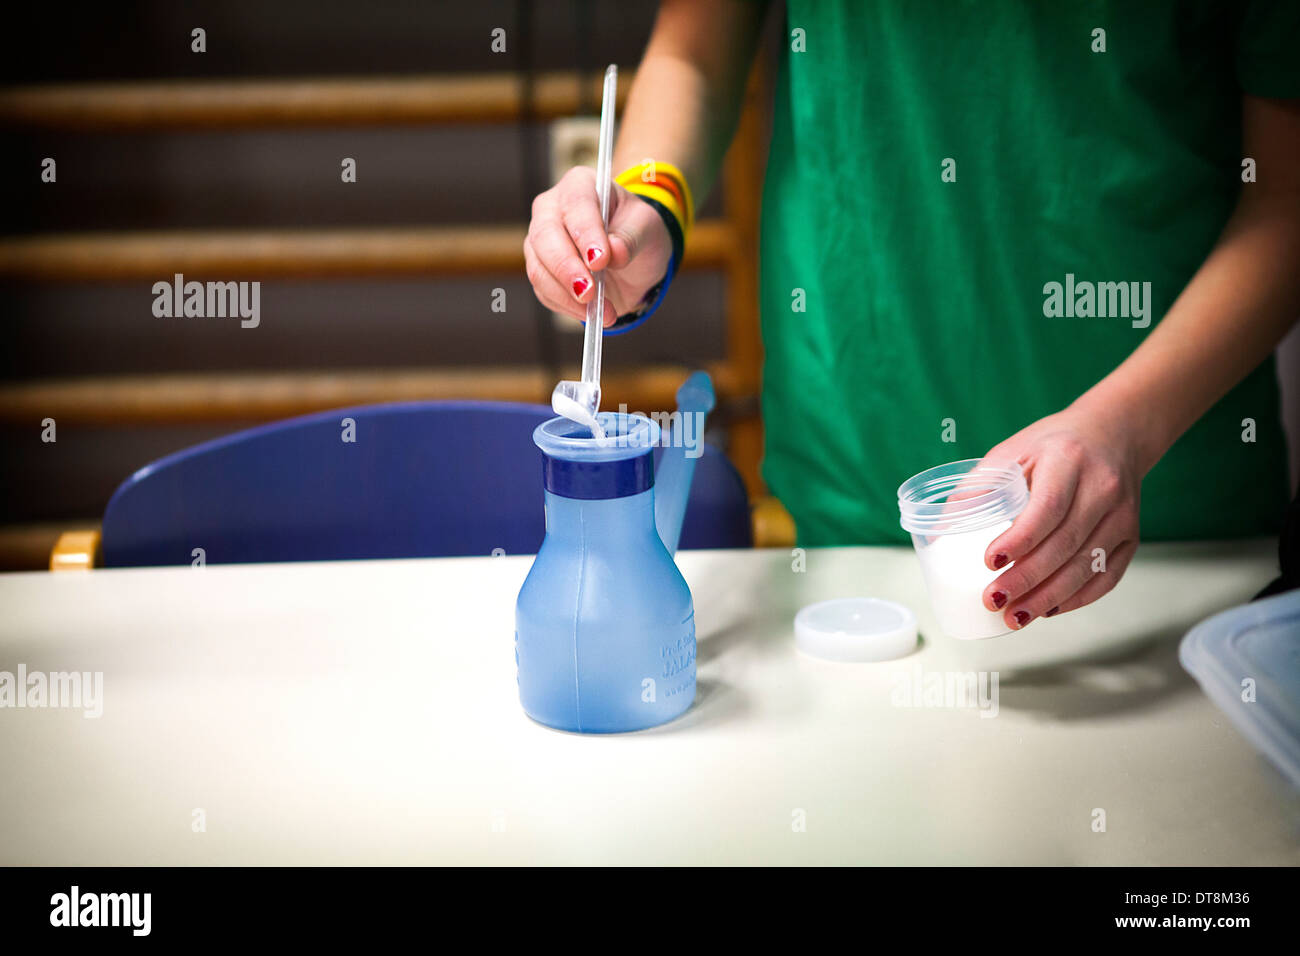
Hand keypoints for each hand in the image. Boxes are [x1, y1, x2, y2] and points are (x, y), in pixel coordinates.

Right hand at [524, 166, 672, 326]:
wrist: (630, 258)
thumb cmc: (636, 232)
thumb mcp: (648, 229)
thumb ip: (632, 237)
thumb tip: (615, 252)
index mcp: (579, 186)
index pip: (576, 205)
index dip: (586, 233)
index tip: (601, 260)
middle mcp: (551, 209)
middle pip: (546, 237)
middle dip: (568, 268)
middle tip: (589, 293)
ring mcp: (539, 241)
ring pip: (539, 268)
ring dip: (568, 295)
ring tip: (602, 312)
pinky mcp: (540, 270)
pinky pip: (544, 291)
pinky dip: (567, 306)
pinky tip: (591, 313)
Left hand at [979, 403, 1143, 628]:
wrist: (1113, 435)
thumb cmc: (1054, 445)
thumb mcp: (1012, 451)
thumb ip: (978, 487)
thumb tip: (939, 532)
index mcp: (1068, 460)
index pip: (1049, 506)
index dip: (1020, 539)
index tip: (990, 561)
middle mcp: (1103, 488)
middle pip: (1066, 543)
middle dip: (1027, 579)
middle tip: (994, 599)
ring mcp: (1122, 514)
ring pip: (1087, 566)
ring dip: (1049, 597)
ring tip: (1015, 616)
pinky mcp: (1131, 535)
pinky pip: (1107, 575)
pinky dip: (1077, 598)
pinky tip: (1049, 609)